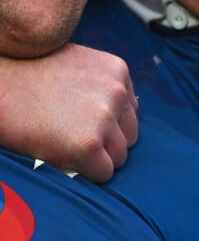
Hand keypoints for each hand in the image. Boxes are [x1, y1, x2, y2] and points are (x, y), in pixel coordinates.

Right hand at [0, 44, 137, 180]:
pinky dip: (87, 173)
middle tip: (73, 139)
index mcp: (116, 71)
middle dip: (107, 142)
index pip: (129, 112)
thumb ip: (102, 87)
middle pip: (129, 135)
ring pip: (119, 156)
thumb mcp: (77, 67)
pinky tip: (65, 160)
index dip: (108, 124)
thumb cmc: (27, 79)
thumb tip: (119, 115)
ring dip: (98, 159)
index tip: (82, 123)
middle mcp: (116, 92)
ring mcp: (104, 118)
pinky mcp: (88, 144)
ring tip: (67, 148)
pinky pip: (104, 172)